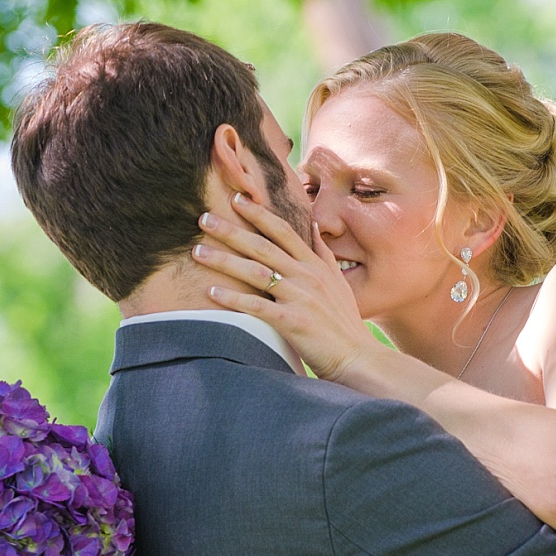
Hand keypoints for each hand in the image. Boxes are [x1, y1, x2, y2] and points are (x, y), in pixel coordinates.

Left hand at [193, 194, 380, 380]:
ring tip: (197, 252)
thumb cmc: (344, 323)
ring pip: (256, 272)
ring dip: (224, 261)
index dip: (259, 213)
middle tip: (204, 218)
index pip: (283, 231)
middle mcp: (307, 276)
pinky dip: (233, 298)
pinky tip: (211, 292)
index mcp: (316, 266)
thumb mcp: (339, 282)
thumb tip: (313, 225)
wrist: (357, 357)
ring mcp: (300, 297)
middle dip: (231, 230)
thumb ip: (323, 254)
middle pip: (263, 246)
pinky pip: (257, 306)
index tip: (237, 198)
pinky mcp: (293, 321)